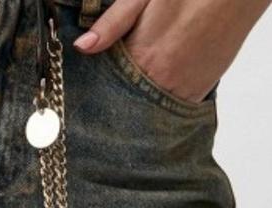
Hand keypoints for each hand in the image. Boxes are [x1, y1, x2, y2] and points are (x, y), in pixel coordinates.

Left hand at [73, 0, 269, 103]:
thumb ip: (113, 23)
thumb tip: (82, 46)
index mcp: (140, 57)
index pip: (105, 89)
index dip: (92, 96)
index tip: (79, 103)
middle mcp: (158, 82)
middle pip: (124, 106)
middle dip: (111, 109)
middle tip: (95, 112)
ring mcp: (180, 91)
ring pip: (147, 113)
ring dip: (136, 109)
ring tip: (127, 104)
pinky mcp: (197, 93)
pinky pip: (171, 111)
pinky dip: (159, 109)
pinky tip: (151, 98)